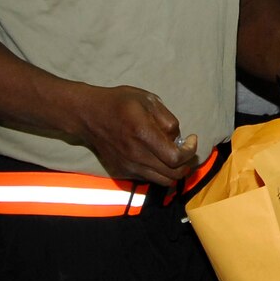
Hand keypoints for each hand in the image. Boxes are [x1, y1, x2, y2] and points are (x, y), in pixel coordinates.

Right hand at [71, 85, 198, 186]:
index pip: (175, 158)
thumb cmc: (118, 102)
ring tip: (175, 156)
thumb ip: (167, 119)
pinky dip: (159, 171)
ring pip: (163, 181)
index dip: (190, 152)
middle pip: (173, 174)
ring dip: (174, 171)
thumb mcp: (146, 99)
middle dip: (187, 164)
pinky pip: (149, 178)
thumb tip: (178, 137)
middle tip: (187, 150)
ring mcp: (128, 166)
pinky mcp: (122, 172)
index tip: (191, 139)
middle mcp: (136, 155)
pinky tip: (157, 156)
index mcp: (143, 134)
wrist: (88, 115)